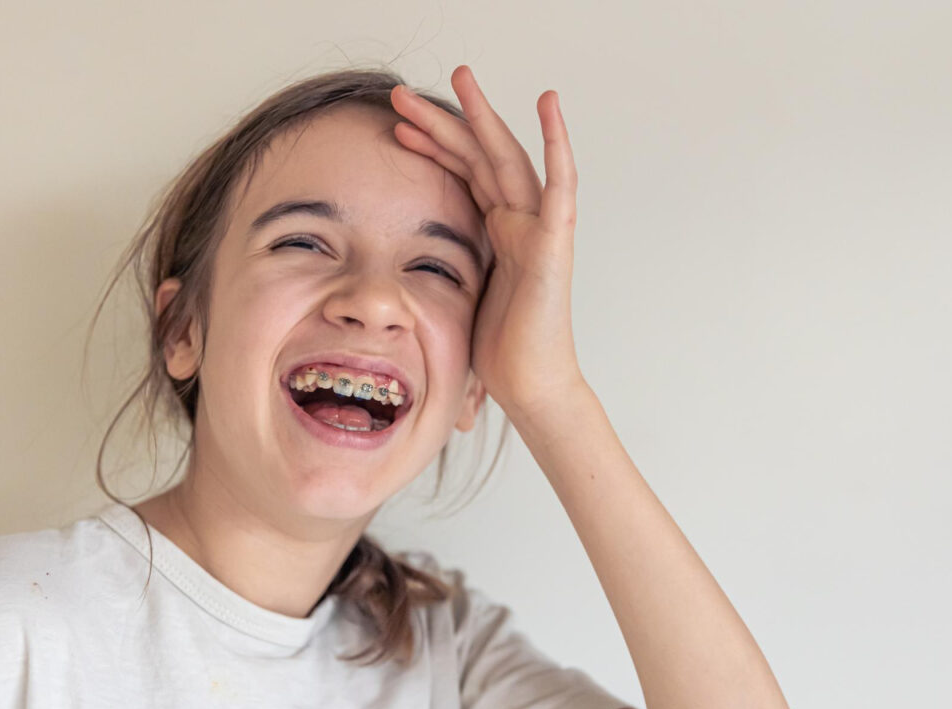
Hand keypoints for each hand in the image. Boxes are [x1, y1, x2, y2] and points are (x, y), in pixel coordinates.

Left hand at [389, 65, 584, 416]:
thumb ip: (441, 276)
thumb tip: (391, 285)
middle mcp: (518, 226)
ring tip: (460, 77)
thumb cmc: (499, 356)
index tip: (397, 129)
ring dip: (483, 117)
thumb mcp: (455, 301)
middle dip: (444, 122)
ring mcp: (539, 231)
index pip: (464, 178)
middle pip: (480, 159)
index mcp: (497, 237)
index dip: (433, 149)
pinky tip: (548, 105)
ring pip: (509, 159)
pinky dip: (557, 144)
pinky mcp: (554, 246)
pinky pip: (559, 187)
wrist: (530, 388)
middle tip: (404, 93)